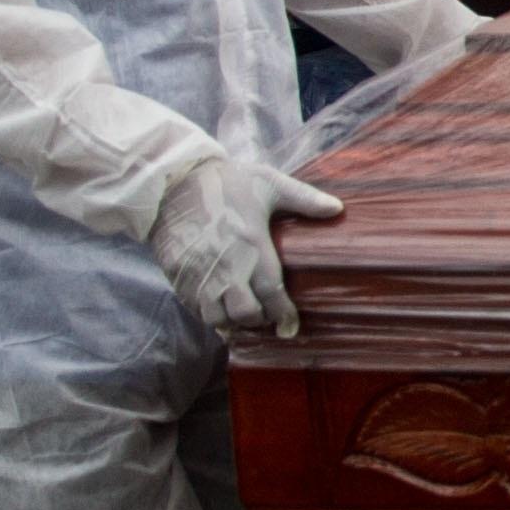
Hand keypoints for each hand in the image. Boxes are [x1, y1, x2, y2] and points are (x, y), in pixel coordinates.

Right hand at [152, 144, 347, 342]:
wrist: (170, 181)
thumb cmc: (225, 182)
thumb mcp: (268, 182)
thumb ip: (303, 198)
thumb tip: (338, 209)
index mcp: (251, 244)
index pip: (271, 292)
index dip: (283, 315)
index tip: (290, 327)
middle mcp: (225, 265)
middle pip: (244, 313)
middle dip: (258, 320)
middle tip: (265, 315)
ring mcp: (198, 273)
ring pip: (216, 318)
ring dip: (231, 322)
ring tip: (241, 313)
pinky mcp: (177, 275)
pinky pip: (193, 308)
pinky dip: (207, 313)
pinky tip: (218, 306)